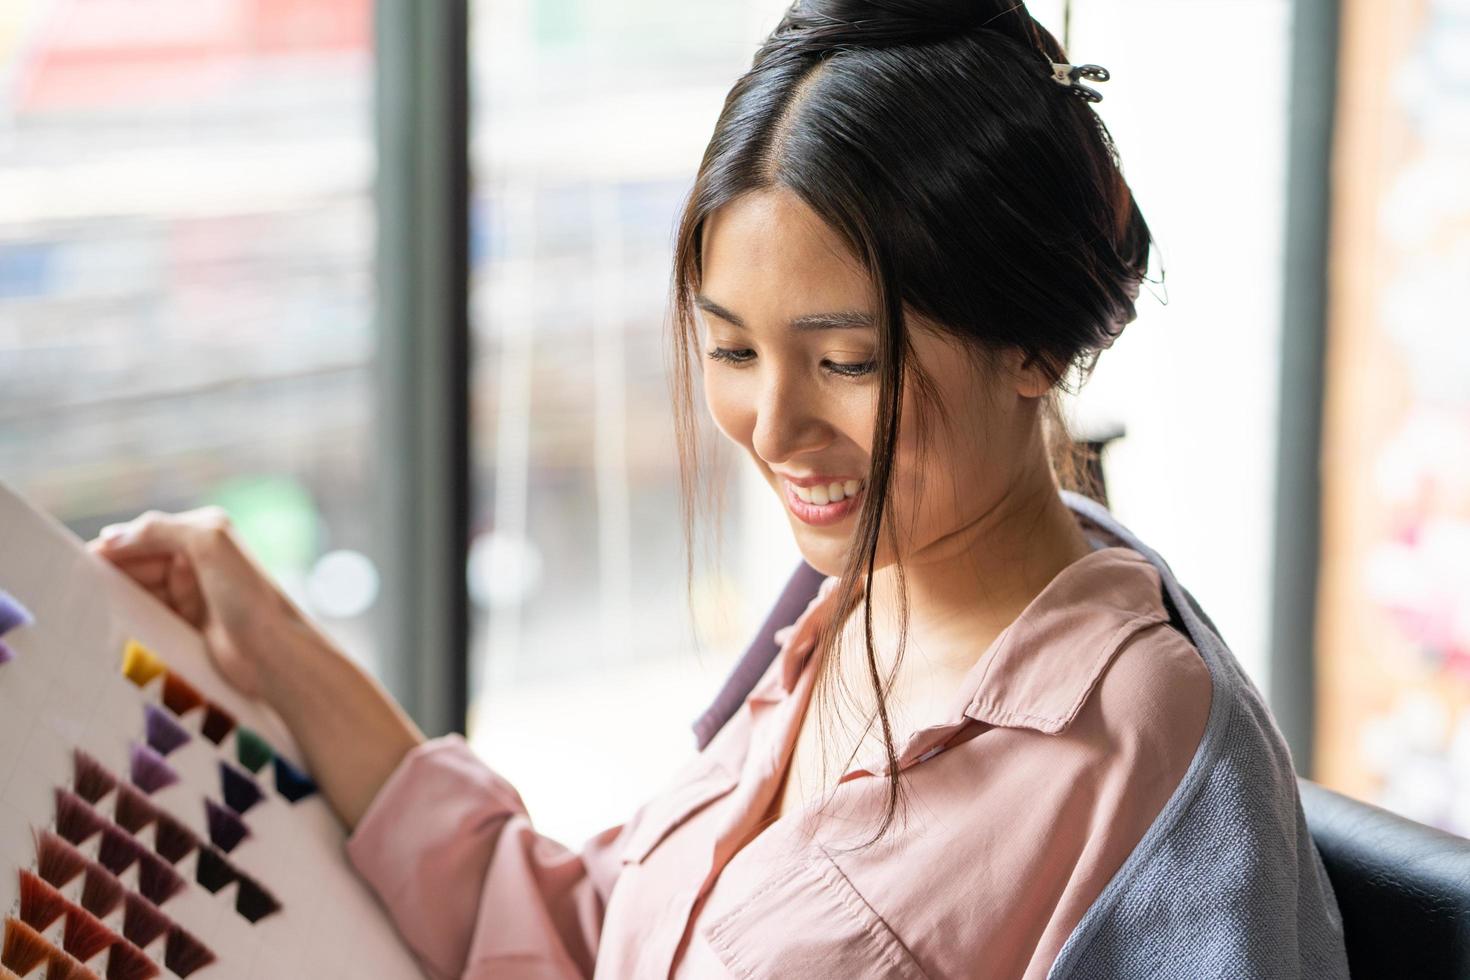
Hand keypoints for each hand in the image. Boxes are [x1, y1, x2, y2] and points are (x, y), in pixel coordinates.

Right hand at [87, 506, 306, 700]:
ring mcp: (192, 593)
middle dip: (110, 573)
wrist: (274, 654)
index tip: (79, 560)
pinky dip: (127, 617)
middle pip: (138, 563)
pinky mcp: (186, 623)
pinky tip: (107, 625)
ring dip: (115, 597)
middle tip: (77, 588)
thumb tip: (112, 537)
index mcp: (204, 532)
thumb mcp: (209, 544)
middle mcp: (197, 559)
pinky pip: (146, 614)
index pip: (145, 534)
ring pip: (138, 590)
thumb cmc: (249, 597)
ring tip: (87, 608)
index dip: (113, 547)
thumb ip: (161, 530)